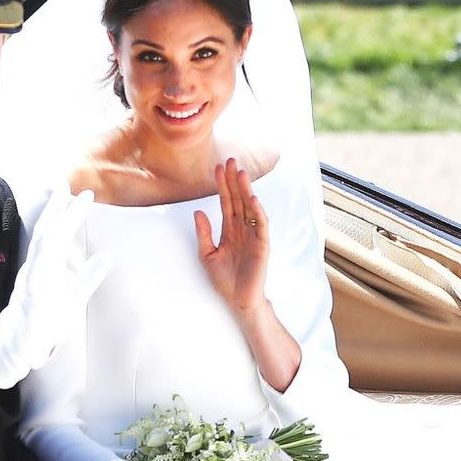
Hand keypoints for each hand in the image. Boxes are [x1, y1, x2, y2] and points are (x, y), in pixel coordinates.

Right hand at [0, 185, 110, 389]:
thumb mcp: (73, 299)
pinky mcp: (29, 307)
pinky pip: (36, 283)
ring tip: (62, 209)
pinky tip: (51, 249)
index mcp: (45, 268)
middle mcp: (35, 272)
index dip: (66, 213)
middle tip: (67, 187)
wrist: (17, 350)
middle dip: (58, 211)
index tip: (82, 193)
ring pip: (40, 252)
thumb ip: (88, 278)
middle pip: (45, 235)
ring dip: (51, 229)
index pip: (55, 234)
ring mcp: (30, 288)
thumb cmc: (45, 322)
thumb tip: (107, 255)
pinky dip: (43, 266)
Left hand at [194, 158, 268, 314]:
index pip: (226, 202)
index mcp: (229, 229)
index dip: (222, 185)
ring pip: (249, 207)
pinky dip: (257, 211)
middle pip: (238, 199)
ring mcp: (253, 235)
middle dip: (234, 180)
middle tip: (230, 160)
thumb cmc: (224, 279)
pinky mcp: (262, 245)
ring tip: (241, 172)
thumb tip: (198, 211)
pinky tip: (251, 198)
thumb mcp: (207, 254)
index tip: (217, 168)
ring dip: (245, 190)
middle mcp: (242, 229)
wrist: (237, 299)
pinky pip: (260, 225)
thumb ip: (203, 233)